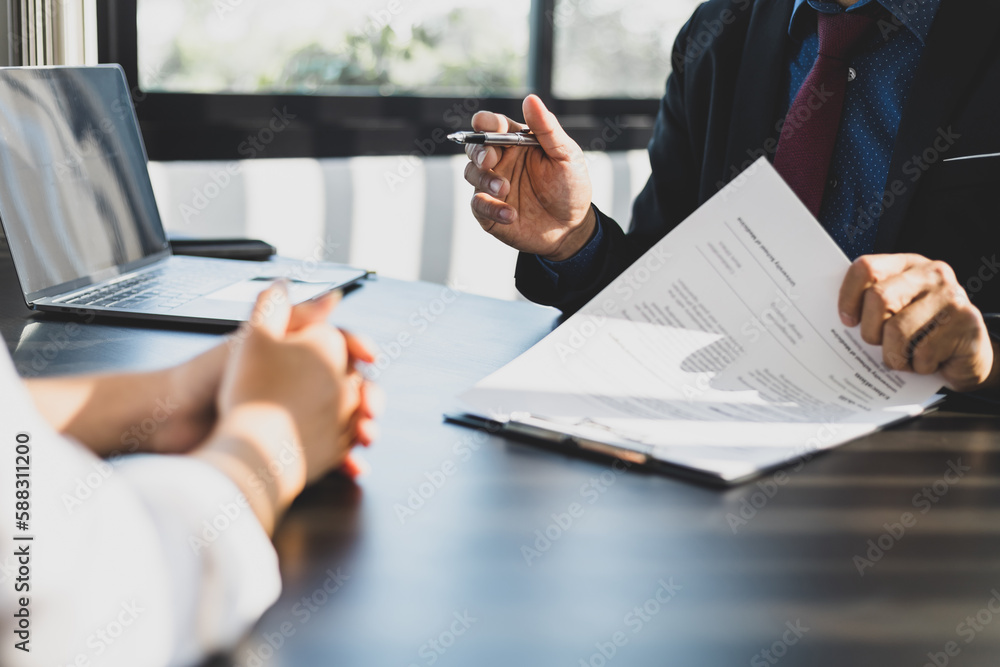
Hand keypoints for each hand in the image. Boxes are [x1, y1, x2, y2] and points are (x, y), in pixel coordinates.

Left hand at [148, 290, 371, 455]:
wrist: (171, 421)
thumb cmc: (205, 376)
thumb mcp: (255, 339)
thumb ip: (293, 316)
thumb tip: (333, 295)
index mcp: (290, 355)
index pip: (337, 347)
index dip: (358, 351)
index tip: (371, 357)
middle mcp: (295, 384)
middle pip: (347, 387)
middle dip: (367, 396)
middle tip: (372, 406)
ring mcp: (293, 417)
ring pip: (342, 422)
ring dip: (361, 428)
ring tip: (367, 435)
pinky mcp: (288, 448)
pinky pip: (326, 454)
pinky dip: (344, 459)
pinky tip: (352, 464)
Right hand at [463, 94, 595, 260]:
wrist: (572, 227)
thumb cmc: (570, 187)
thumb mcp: (566, 155)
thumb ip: (547, 128)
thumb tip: (531, 99)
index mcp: (516, 141)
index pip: (493, 124)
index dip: (486, 122)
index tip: (487, 125)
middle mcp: (501, 161)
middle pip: (474, 147)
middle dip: (478, 151)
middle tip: (490, 161)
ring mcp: (492, 186)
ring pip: (471, 173)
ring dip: (485, 179)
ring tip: (505, 189)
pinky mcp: (490, 210)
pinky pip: (478, 205)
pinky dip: (490, 208)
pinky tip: (510, 214)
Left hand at [838, 254, 998, 390]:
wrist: (968, 355)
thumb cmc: (920, 333)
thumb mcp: (894, 312)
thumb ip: (870, 306)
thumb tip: (834, 319)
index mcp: (907, 265)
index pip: (866, 268)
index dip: (848, 297)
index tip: (847, 321)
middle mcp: (932, 274)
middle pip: (879, 298)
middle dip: (870, 331)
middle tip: (878, 344)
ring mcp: (952, 297)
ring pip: (897, 330)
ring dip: (894, 355)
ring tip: (904, 356)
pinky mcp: (967, 323)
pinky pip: (922, 353)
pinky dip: (918, 366)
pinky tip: (928, 362)